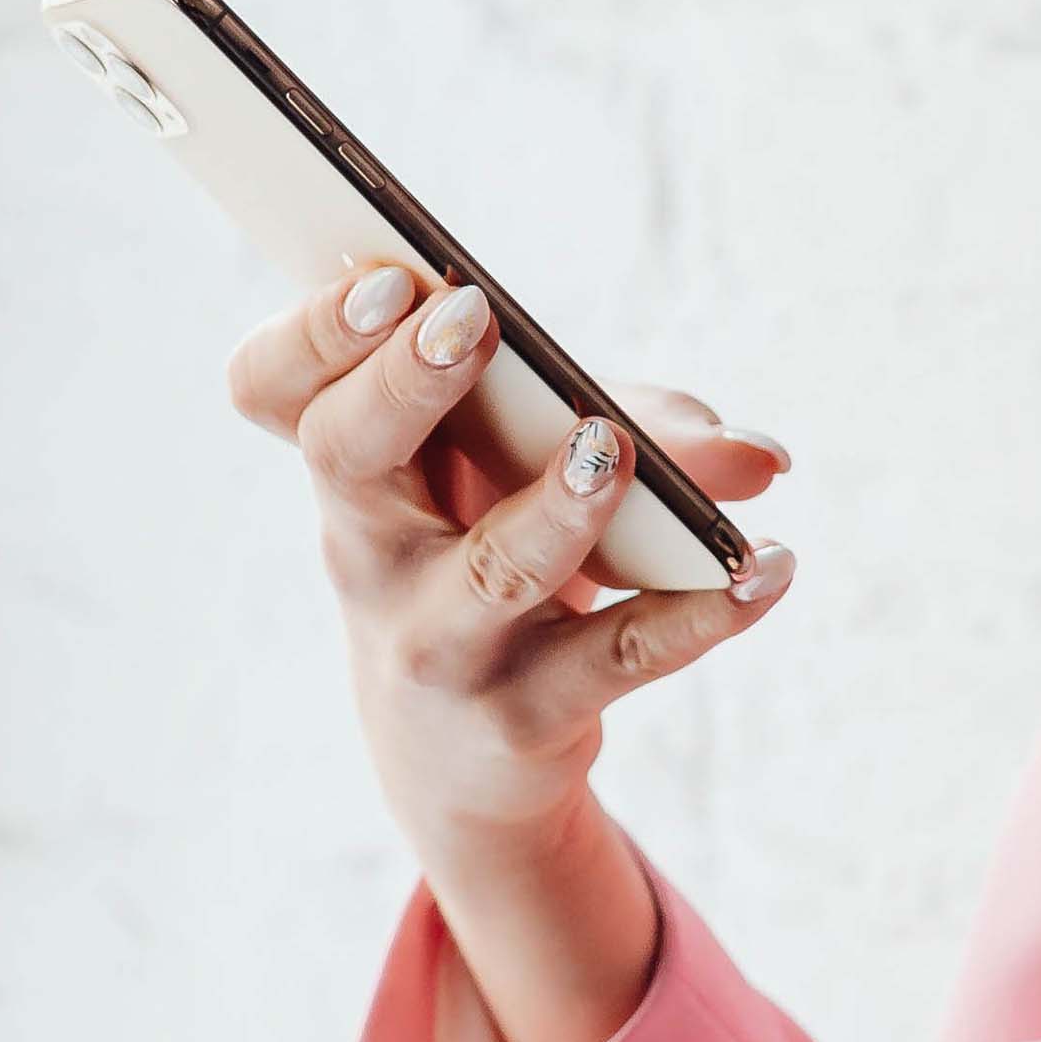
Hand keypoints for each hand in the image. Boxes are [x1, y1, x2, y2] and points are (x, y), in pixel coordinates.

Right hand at [220, 261, 795, 901]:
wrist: (461, 762)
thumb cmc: (488, 561)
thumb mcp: (528, 476)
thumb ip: (628, 421)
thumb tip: (752, 453)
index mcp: (354, 466)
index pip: (272, 386)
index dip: (311, 331)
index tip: (388, 279)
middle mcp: (369, 550)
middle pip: (343, 452)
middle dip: (402, 380)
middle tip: (474, 318)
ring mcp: (437, 641)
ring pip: (487, 571)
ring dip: (556, 507)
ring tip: (613, 450)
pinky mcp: (522, 716)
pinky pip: (617, 657)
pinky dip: (703, 613)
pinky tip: (767, 570)